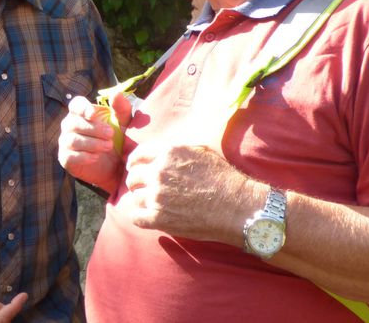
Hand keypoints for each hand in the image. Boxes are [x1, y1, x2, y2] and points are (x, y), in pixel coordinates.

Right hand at [57, 94, 130, 193]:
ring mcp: (66, 141)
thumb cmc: (118, 139)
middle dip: (93, 129)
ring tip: (108, 146)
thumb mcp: (124, 123)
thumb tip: (116, 93)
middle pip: (74, 123)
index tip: (93, 115)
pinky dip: (83, 156)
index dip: (82, 108)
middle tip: (111, 134)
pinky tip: (96, 157)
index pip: (75, 105)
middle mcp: (70, 125)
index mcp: (82, 112)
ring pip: (72, 139)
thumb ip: (121, 108)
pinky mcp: (65, 158)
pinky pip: (69, 155)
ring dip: (91, 143)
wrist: (115, 166)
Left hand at [122, 141, 254, 242]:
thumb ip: (178, 151)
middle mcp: (159, 173)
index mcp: (168, 153)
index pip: (138, 155)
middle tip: (143, 188)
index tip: (135, 168)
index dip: (135, 162)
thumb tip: (165, 152)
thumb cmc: (224, 178)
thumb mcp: (201, 152)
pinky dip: (140, 218)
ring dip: (141, 200)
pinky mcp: (159, 218)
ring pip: (134, 197)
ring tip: (151, 203)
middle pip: (132, 177)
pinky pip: (136, 218)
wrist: (236, 206)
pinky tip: (147, 217)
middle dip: (136, 182)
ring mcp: (157, 196)